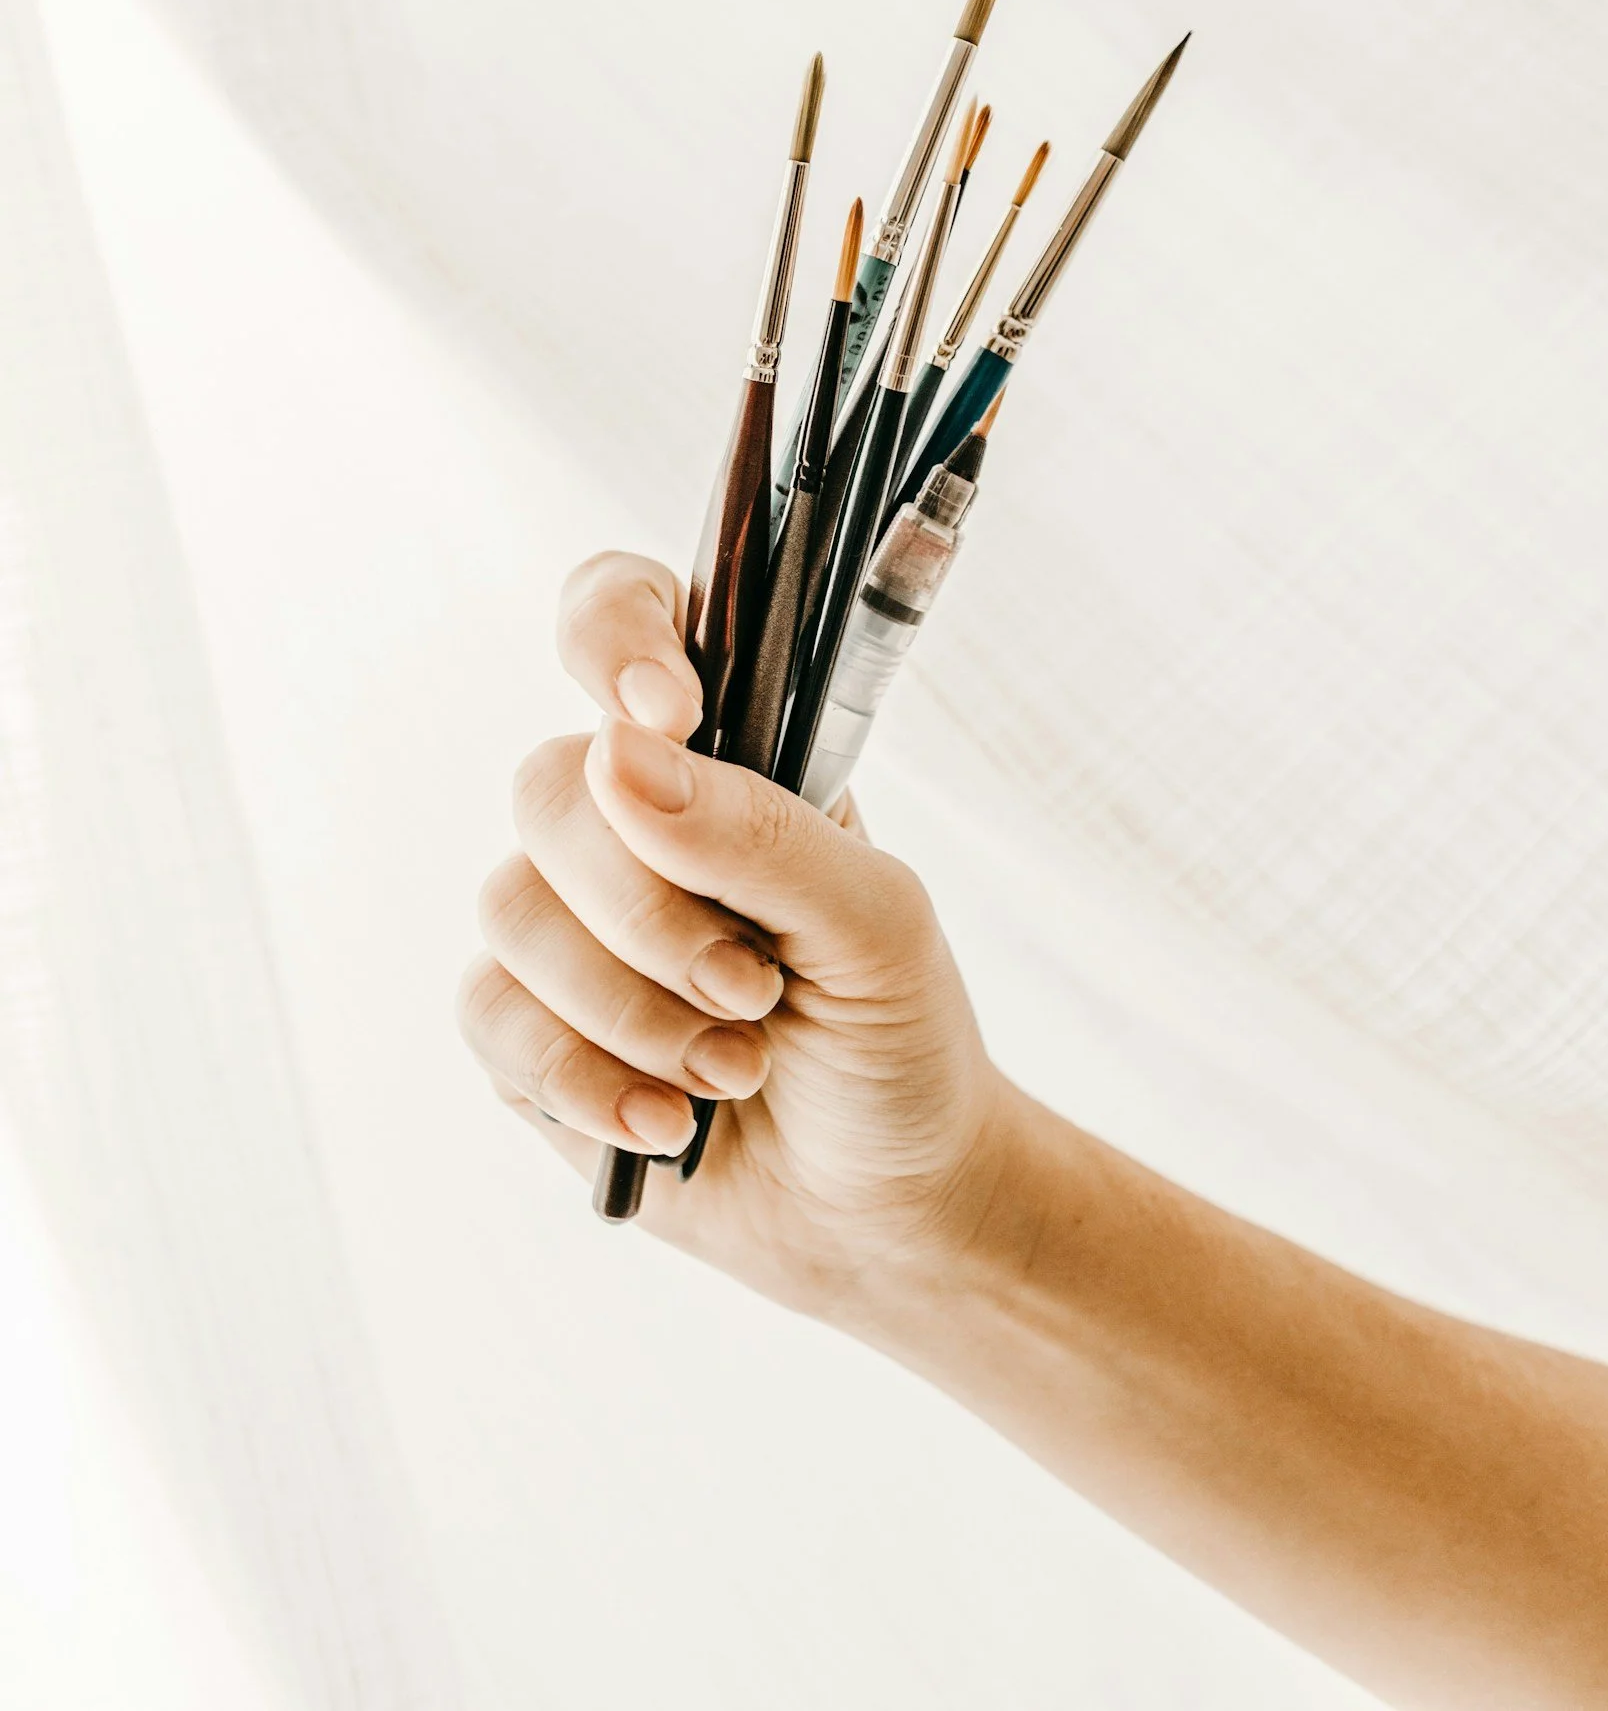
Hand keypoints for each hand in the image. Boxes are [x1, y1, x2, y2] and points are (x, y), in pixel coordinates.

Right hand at [457, 551, 1012, 1320]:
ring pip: (510, 905)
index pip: (623, 615)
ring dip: (635, 1009)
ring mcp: (564, 920)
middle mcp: (630, 817)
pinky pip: (490, 1014)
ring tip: (736, 1069)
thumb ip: (760, 831)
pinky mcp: (522, 1027)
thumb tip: (619, 751)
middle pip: (551, 784)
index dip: (615, 637)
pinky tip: (671, 1125)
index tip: (662, 715)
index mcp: (726, 753)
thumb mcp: (875, 924)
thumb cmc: (897, 1037)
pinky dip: (588, 1079)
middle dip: (649, 907)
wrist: (886, 1211)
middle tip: (754, 987)